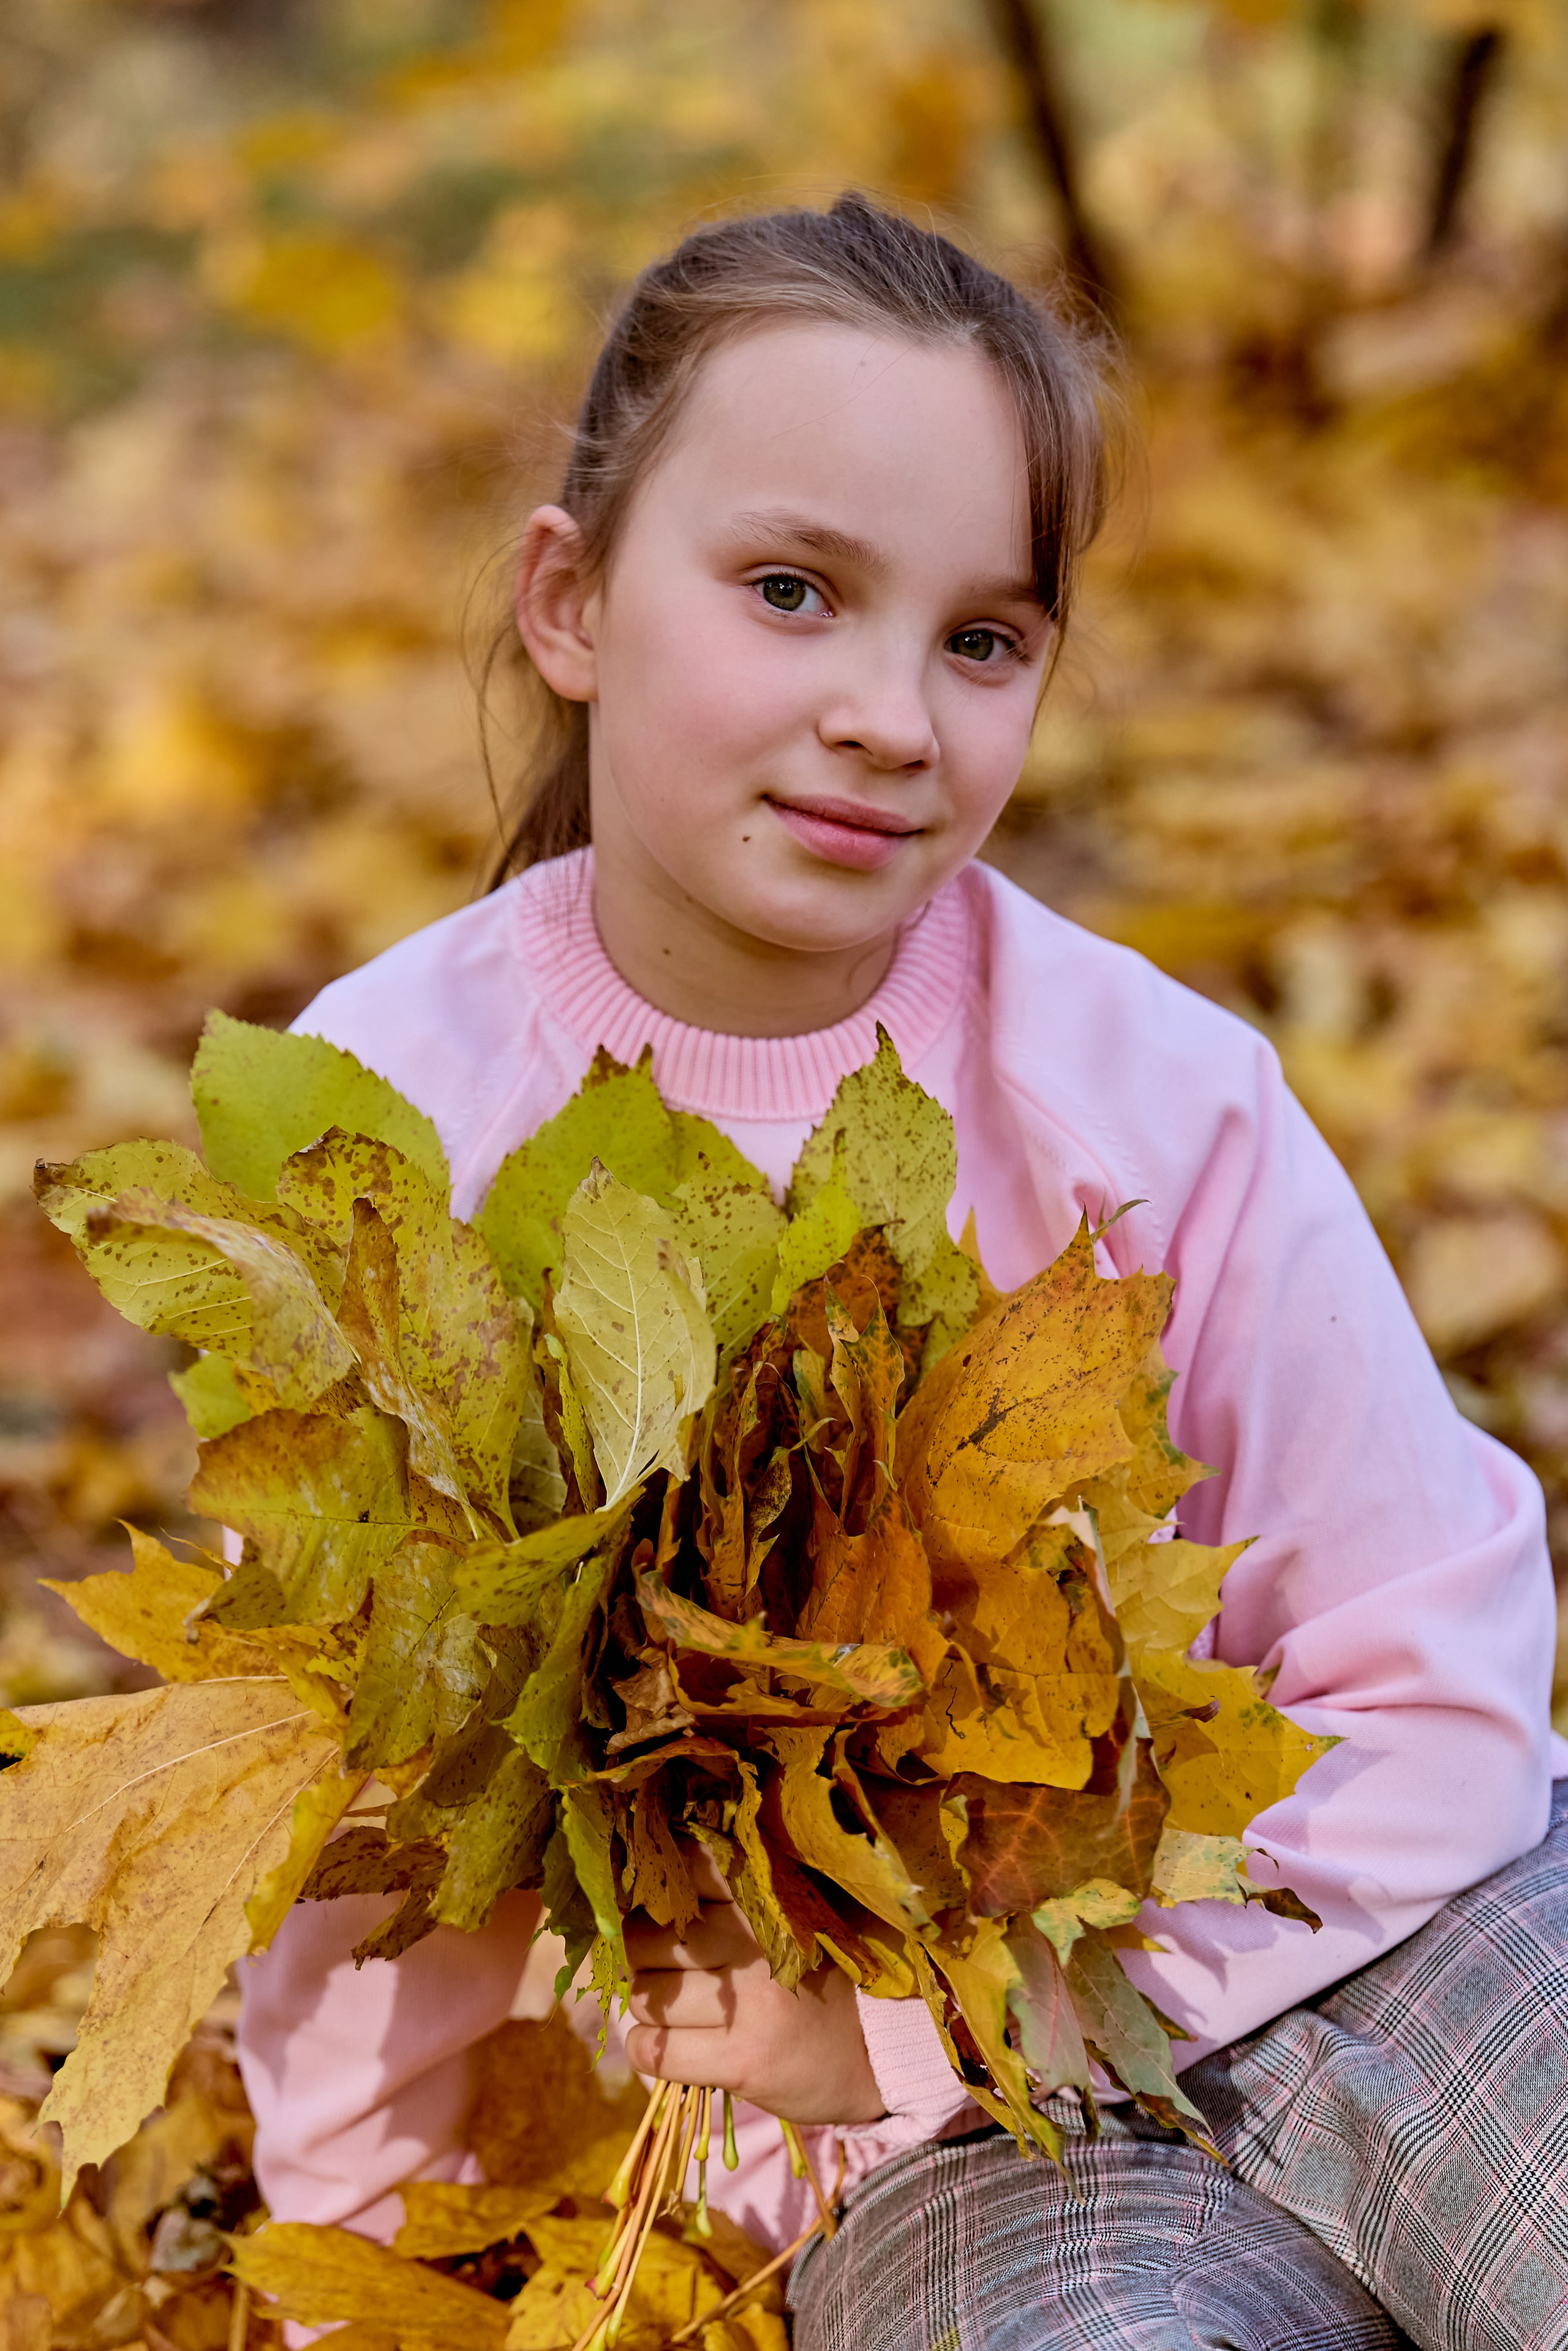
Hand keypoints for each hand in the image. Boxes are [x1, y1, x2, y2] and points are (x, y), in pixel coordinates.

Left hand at [622, 1845, 886, 2127]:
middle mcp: (755, 1946)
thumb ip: (740, 1899)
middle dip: (642, 1954)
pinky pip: (653, 2050)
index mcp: (768, 1901)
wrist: (882, 2055)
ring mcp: (749, 2004)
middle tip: (664, 1968)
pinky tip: (671, 2048)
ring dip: (648, 2006)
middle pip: (648, 1936)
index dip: (660, 1891)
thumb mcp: (795, 1920)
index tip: (665, 1910)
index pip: (686, 1869)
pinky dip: (646, 2050)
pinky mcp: (742, 2060)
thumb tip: (656, 1884)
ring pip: (646, 1995)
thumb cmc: (828, 1982)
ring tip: (676, 2011)